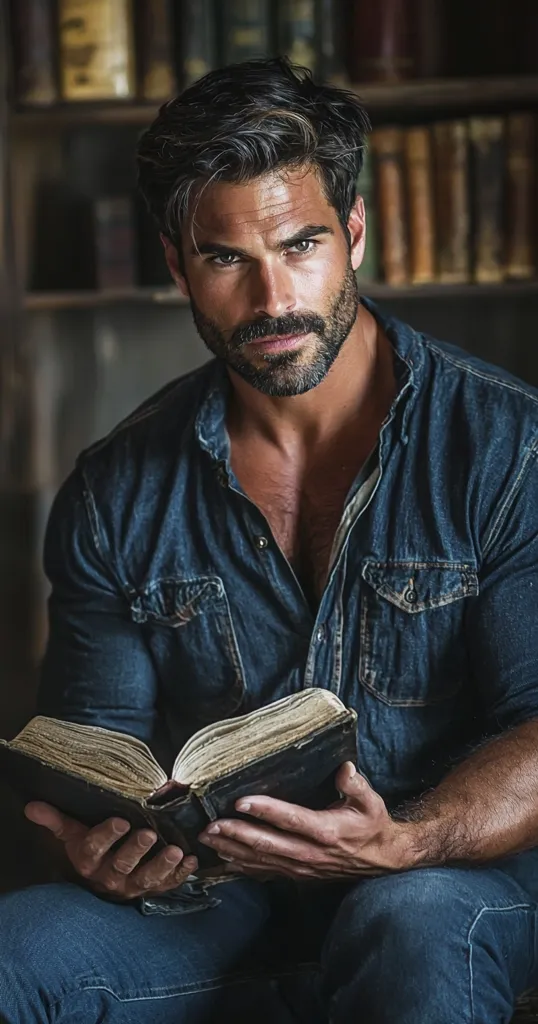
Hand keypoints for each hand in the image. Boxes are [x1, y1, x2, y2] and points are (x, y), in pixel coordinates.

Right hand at [25, 802, 197, 899]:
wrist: (100, 880)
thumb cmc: (89, 849)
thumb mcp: (72, 834)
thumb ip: (56, 820)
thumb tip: (32, 806)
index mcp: (90, 860)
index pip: (95, 847)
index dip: (107, 835)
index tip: (121, 821)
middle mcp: (110, 876)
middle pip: (123, 864)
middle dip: (137, 850)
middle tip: (151, 833)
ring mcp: (132, 886)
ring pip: (146, 879)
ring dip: (162, 866)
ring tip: (177, 851)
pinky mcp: (151, 891)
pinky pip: (167, 886)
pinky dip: (180, 875)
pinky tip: (192, 862)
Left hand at [199, 762, 413, 880]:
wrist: (381, 861)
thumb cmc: (371, 825)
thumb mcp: (371, 802)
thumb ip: (356, 784)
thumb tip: (343, 768)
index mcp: (327, 831)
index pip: (291, 820)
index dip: (265, 811)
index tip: (241, 801)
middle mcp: (310, 853)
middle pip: (268, 844)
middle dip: (237, 834)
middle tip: (210, 824)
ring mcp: (302, 867)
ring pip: (262, 860)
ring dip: (233, 849)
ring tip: (208, 839)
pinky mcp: (297, 874)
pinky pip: (266, 872)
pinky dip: (243, 866)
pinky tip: (223, 858)